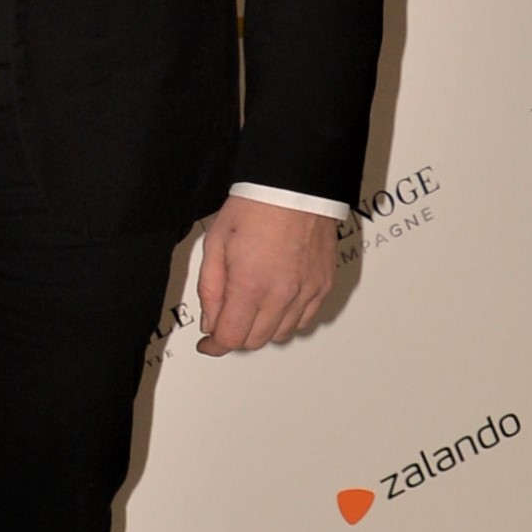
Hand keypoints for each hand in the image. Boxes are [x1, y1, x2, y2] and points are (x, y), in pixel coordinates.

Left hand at [194, 196, 340, 354]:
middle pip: (256, 340)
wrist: (294, 186)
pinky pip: (306, 320)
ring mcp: (307, 292)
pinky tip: (276, 302)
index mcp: (250, 285)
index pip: (232, 338)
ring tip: (251, 305)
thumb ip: (210, 288)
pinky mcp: (324, 285)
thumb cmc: (253, 207)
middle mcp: (282, 294)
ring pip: (282, 334)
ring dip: (262, 328)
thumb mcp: (215, 243)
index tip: (207, 343)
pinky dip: (288, 319)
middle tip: (225, 319)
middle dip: (236, 335)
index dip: (215, 346)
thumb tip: (211, 322)